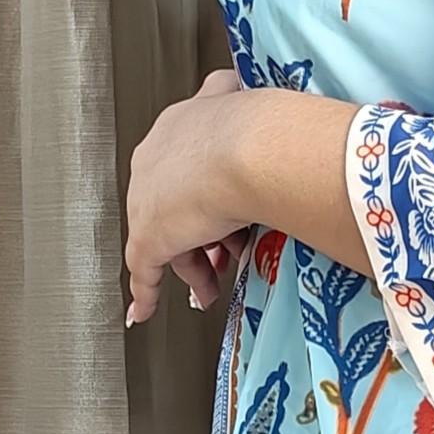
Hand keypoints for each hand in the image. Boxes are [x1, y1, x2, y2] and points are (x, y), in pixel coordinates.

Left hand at [127, 69, 253, 323]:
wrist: (251, 149)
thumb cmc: (266, 135)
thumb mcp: (264, 127)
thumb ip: (263, 138)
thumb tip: (290, 139)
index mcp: (184, 124)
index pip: (189, 166)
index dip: (210, 196)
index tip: (227, 213)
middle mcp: (158, 156)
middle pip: (177, 204)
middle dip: (202, 235)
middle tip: (226, 257)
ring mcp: (148, 197)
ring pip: (170, 238)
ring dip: (194, 266)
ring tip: (213, 286)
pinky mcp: (148, 235)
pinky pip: (143, 271)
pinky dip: (145, 292)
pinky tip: (143, 309)